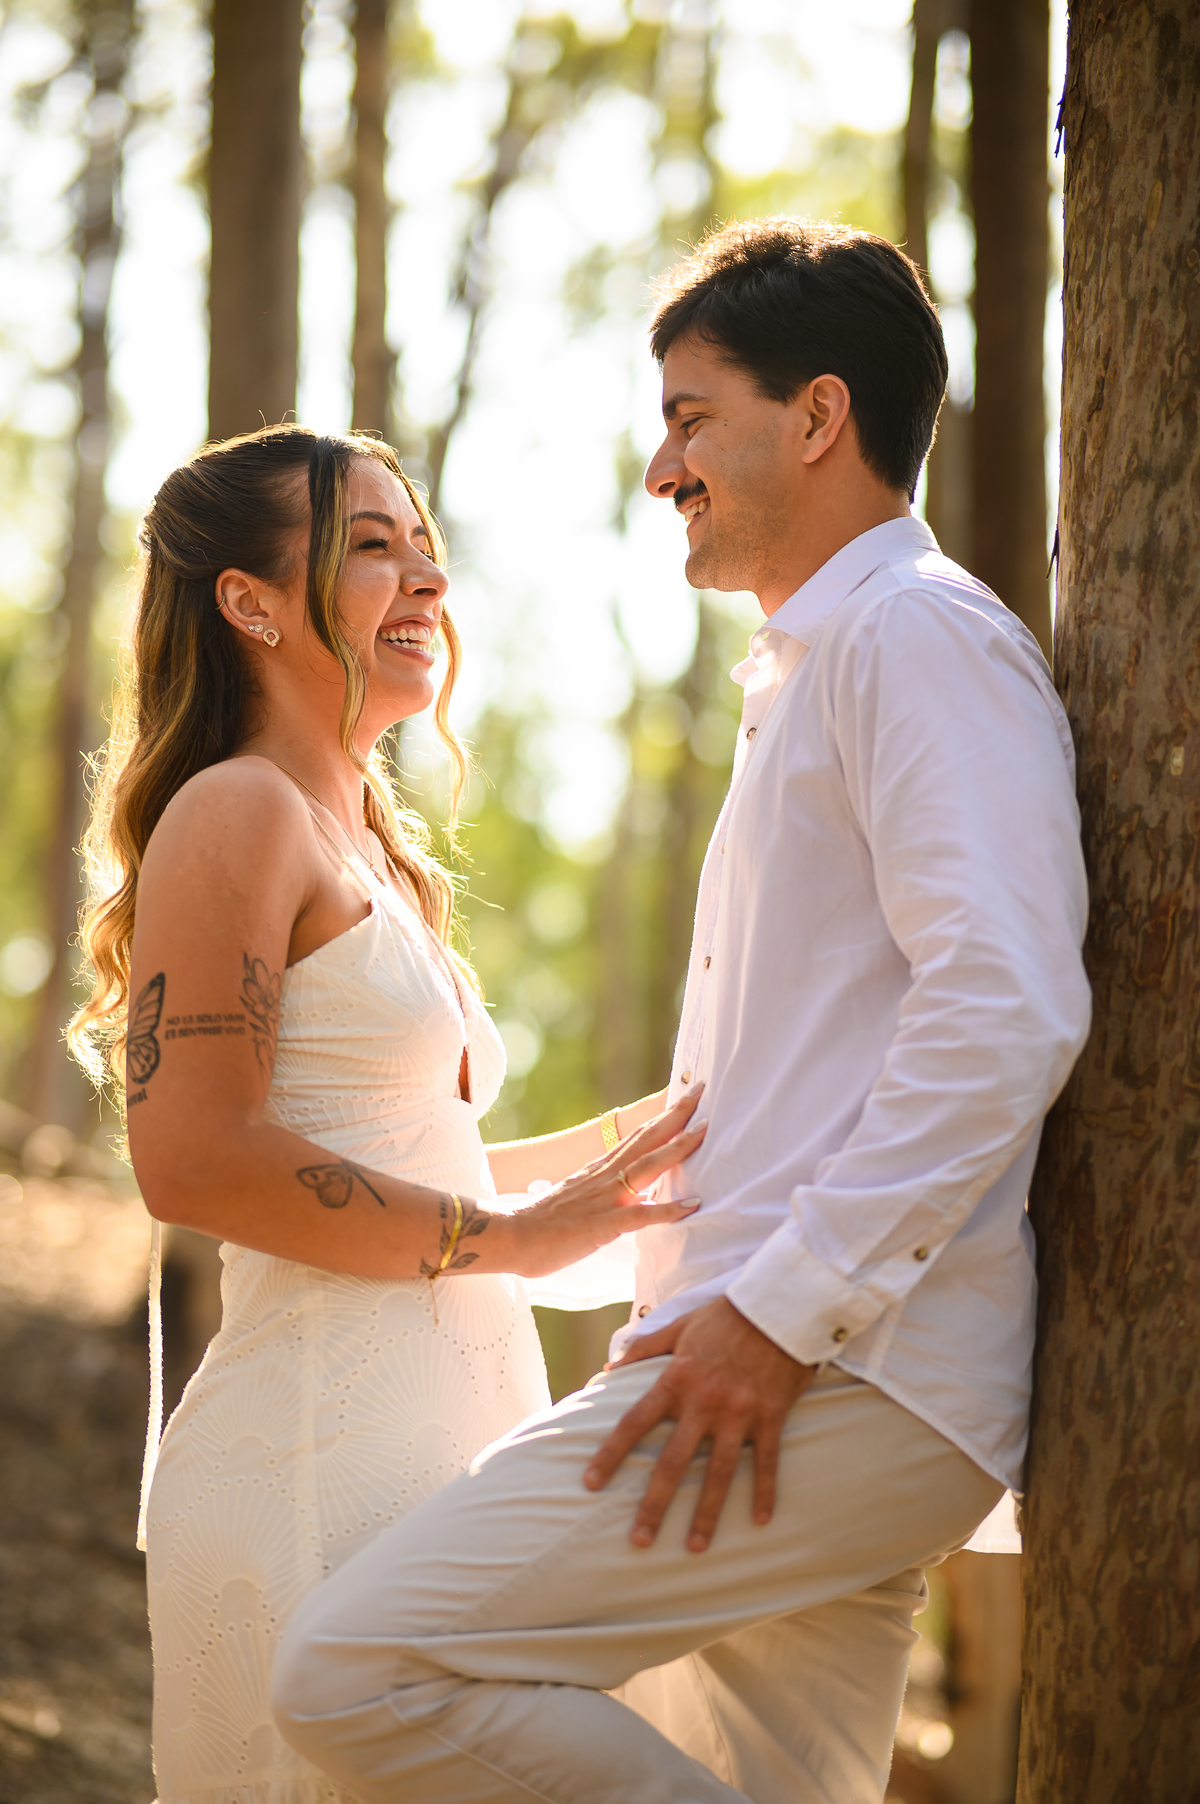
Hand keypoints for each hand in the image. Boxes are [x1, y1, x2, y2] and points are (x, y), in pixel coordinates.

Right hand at [510, 1089, 705, 1277]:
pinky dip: (668, 1209)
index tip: (686, 1097)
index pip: (638, 1135)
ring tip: (705, 1131)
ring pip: (647, 1166)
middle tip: (702, 1089)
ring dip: (677, 1148)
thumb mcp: (582, 1199)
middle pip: (646, 1138)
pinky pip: (640, 1215)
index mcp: (600, 1169)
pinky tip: (692, 1204)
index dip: (664, 1116)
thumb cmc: (544, 1224)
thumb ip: (611, 1193)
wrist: (509, 1236)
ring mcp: (604, 1198)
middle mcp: (605, 1176)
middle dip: (677, 1115)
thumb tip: (646, 1193)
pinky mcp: (602, 1224)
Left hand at [583, 1297, 815, 1552]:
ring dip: (706, 1513)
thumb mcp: (680, 1326)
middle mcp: (704, 1402)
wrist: (779, 1305)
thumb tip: (608, 1367)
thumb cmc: (727, 1316)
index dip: (611, 1454)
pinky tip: (762, 1522)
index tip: (591, 1483)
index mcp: (677, 1379)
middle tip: (638, 1540)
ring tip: (694, 1547)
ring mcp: (739, 1413)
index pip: (635, 1423)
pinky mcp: (771, 1417)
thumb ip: (644, 1349)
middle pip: (674, 1462)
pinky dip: (765, 1493)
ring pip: (719, 1473)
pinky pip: (767, 1463)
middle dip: (653, 1504)